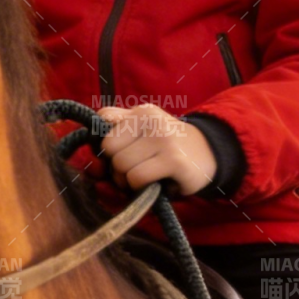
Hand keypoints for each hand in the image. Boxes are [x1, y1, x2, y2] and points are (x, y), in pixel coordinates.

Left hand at [95, 104, 216, 197]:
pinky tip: (156, 182)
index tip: (124, 154)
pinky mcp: (174, 160)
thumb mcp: (144, 130)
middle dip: (117, 167)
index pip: (103, 128)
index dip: (109, 148)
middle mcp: (152, 119)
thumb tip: (89, 137)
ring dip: (128, 180)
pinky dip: (141, 187)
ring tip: (146, 177)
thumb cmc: (167, 146)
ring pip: (121, 166)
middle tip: (135, 170)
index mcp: (141, 111)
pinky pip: (137, 178)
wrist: (208, 155)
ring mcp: (164, 139)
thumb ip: (116, 127)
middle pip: (109, 150)